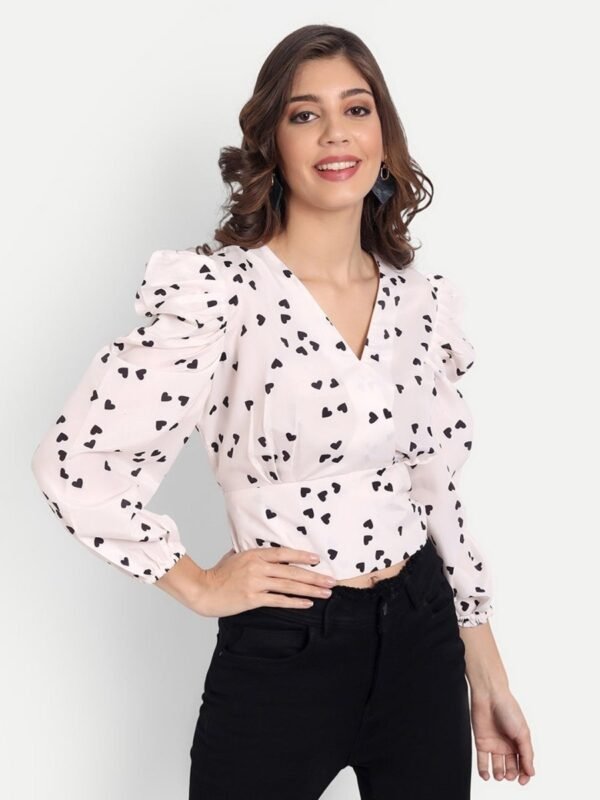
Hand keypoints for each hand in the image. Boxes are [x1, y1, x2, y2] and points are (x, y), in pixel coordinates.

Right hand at [195, 546, 336, 617]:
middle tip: (331, 580)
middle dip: (314, 576)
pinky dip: (295, 602)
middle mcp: (258, 567)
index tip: (318, 560)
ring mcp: (256, 583)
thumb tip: (262, 551)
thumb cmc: (217, 574)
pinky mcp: (253, 599)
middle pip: (292, 571)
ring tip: (326, 593)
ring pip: (289, 586)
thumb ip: (250, 554)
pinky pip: (278, 601)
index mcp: (254, 554)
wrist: (203, 590)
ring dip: (310, 590)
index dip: (302, 556)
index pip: (284, 553)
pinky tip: (307, 604)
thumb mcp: (234, 556)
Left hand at [470, 688, 535, 784]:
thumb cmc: (508, 709)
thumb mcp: (523, 733)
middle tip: (510, 775)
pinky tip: (486, 776)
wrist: (489, 696)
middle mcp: (507, 744)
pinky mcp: (481, 742)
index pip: (524, 763)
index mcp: (519, 742)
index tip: (523, 780)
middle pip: (511, 766)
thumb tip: (531, 772)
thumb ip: (527, 754)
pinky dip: (483, 770)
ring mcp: (494, 744)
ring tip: (500, 775)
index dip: (524, 774)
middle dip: (511, 774)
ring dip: (499, 774)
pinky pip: (482, 760)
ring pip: (497, 765)